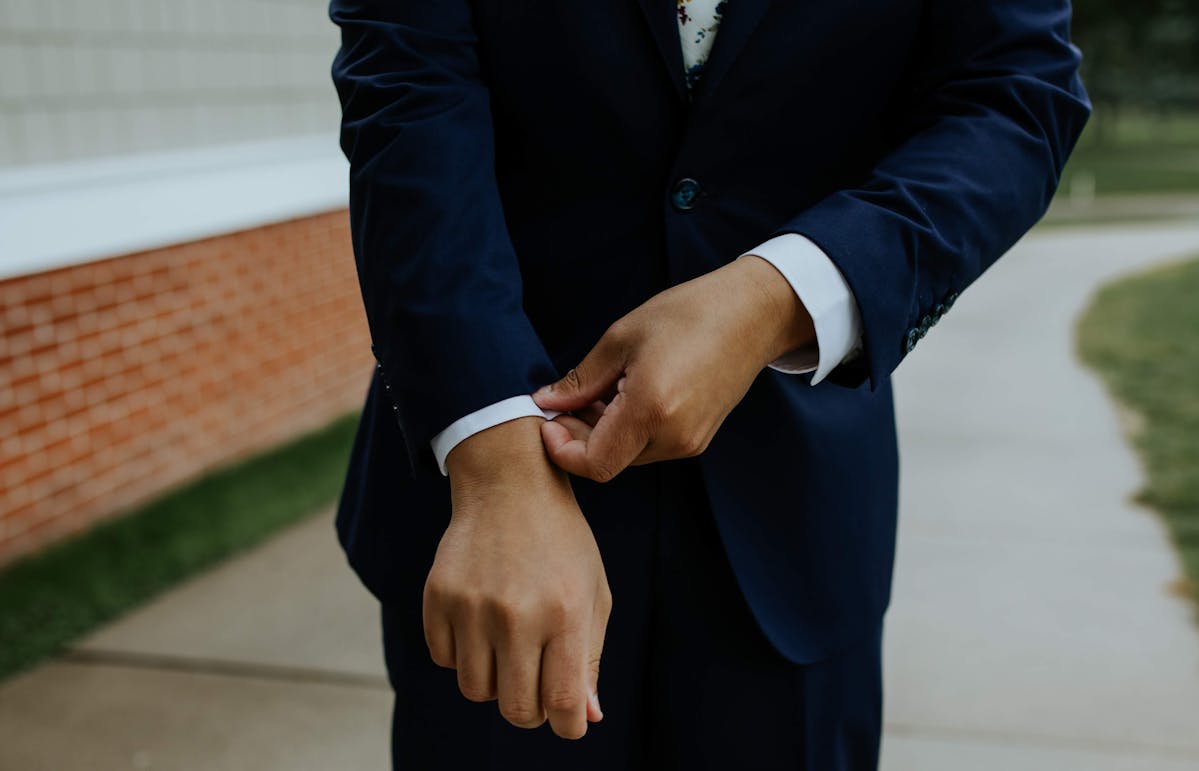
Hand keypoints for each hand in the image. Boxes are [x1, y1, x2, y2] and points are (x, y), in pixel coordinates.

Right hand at [424, 417, 610, 738]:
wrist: (509, 486)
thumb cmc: (561, 544)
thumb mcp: (592, 592)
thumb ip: (590, 658)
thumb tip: (586, 719)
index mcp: (565, 613)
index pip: (565, 704)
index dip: (570, 725)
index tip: (569, 718)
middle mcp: (517, 614)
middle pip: (517, 710)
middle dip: (532, 709)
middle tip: (537, 682)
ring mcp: (472, 606)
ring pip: (477, 690)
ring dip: (495, 680)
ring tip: (509, 644)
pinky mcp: (438, 597)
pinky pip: (446, 660)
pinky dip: (464, 654)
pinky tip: (481, 621)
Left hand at [532, 255, 814, 481]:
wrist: (751, 315)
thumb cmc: (689, 314)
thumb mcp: (622, 337)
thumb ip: (582, 379)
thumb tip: (546, 401)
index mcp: (652, 408)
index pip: (594, 464)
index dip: (562, 450)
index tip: (549, 419)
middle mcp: (674, 436)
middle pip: (608, 461)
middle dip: (578, 437)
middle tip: (566, 401)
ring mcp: (690, 442)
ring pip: (627, 456)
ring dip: (602, 434)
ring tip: (600, 392)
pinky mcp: (698, 438)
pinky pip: (650, 447)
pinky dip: (627, 430)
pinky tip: (625, 396)